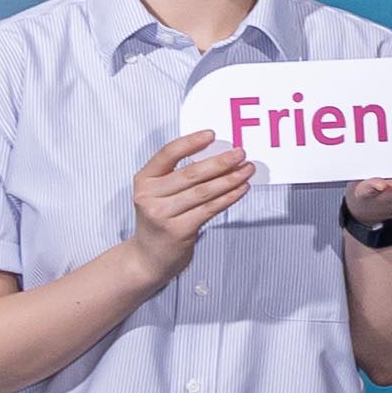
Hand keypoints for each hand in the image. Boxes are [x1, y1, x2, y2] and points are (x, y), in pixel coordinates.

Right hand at [127, 135, 256, 277]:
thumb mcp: (159, 194)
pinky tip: (241, 189)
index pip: (167, 154)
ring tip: (247, 170)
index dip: (191, 142)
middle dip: (220, 162)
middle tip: (240, 153)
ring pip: (203, 192)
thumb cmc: (160, 220)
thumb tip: (219, 155)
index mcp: (144, 180)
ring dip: (229, 179)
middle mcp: (148, 196)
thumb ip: (178, 175)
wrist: (148, 258)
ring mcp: (161, 215)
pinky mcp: (177, 231)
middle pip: (190, 173)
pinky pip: (209, 209)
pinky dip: (229, 197)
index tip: (212, 134)